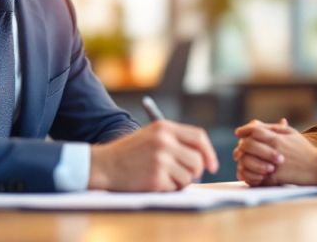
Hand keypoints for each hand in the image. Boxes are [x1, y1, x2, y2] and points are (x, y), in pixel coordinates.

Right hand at [88, 120, 218, 191]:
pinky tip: (153, 182)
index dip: (209, 152)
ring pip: (189, 176)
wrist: (104, 165)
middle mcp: (164, 141)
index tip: (212, 165)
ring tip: (163, 177)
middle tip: (185, 176)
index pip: (199, 137)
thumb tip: (203, 158)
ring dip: (180, 181)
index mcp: (164, 128)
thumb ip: (175, 141)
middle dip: (195, 171)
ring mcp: (160, 160)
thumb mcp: (151, 136)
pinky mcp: (156, 178)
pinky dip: (168, 188)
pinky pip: (176, 187)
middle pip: (197, 159)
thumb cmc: (129, 152)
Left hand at [233, 119, 316, 185]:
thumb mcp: (291, 134)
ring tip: (242, 161)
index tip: (239, 133)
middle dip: (240, 146)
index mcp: (277, 138)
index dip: (244, 130)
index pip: (254, 130)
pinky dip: (248, 174)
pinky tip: (247, 172)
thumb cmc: (304, 150)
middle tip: (239, 149)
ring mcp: (273, 165)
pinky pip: (254, 177)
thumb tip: (255, 123)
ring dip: (242, 160)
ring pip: (247, 161)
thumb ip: (273, 128)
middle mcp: (273, 150)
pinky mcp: (274, 179)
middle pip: (247, 144)